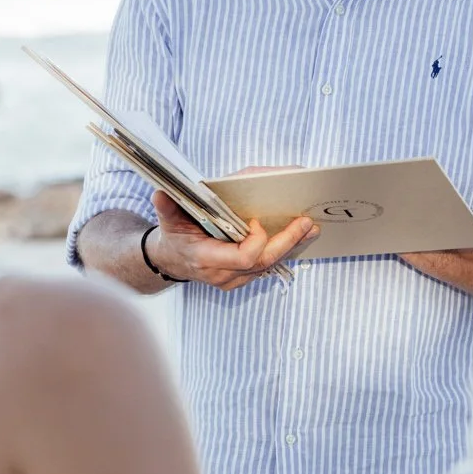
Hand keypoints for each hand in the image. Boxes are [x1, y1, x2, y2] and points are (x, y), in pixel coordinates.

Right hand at [147, 191, 316, 290]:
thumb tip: (161, 194)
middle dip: (287, 242)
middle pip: (264, 262)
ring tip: (311, 228)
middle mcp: (223, 275)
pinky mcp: (242, 277)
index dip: (256, 240)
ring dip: (291, 246)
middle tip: (306, 223)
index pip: (244, 257)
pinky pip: (267, 266)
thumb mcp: (168, 221)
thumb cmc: (173, 237)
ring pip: (270, 266)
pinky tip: (299, 236)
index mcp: (207, 260)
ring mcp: (234, 279)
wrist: (171, 260)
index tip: (257, 220)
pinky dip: (283, 250)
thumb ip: (167, 208)